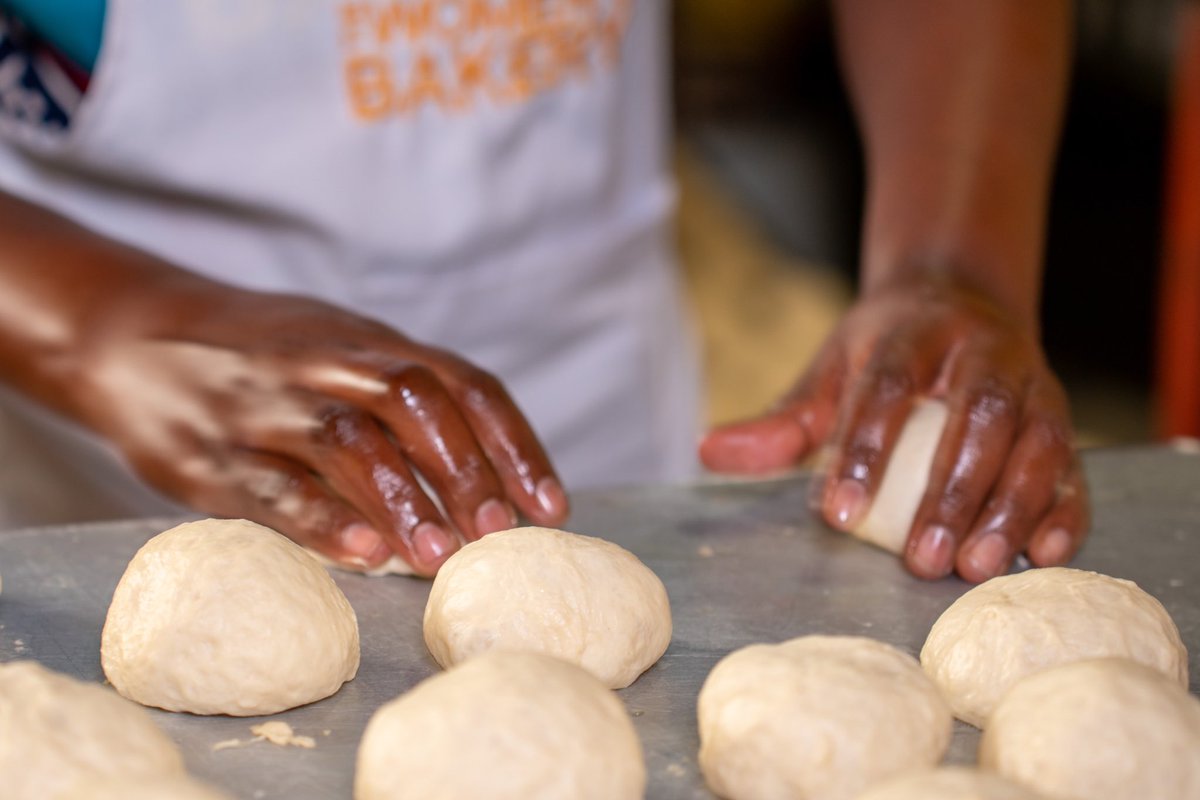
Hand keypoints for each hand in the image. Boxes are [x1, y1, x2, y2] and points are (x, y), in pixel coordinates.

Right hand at [73, 285, 567, 575]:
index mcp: (369, 342)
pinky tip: (363, 552)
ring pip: (347, 439)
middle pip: (414, 400)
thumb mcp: (341, 350)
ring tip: (438, 556)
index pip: (463, 382)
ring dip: (402, 497)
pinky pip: (271, 484)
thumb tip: (494, 472)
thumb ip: (408, 398)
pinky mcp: (211, 451)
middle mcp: (325, 362)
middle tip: (498, 534)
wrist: (131, 331)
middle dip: (466, 468)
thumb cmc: (262, 355)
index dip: (514, 445)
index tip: (550, 507)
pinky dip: (321, 519)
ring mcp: (267, 404)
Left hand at [699, 277, 1088, 581]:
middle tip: (924, 560)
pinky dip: (1066, 507)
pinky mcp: (1061, 417)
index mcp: (913, 333)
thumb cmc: (884, 350)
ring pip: (1037, 438)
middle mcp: (981, 351)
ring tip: (978, 566)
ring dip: (1012, 506)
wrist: (959, 301)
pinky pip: (1074, 462)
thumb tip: (709, 453)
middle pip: (977, 413)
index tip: (835, 512)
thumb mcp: (828, 372)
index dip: (864, 449)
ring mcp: (1031, 381)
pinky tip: (1048, 552)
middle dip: (952, 490)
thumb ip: (780, 420)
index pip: (888, 386)